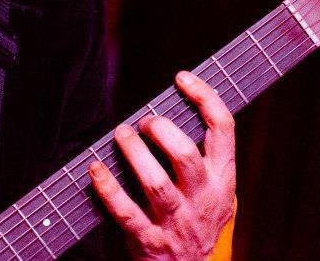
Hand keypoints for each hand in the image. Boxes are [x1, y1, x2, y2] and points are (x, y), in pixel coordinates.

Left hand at [89, 71, 236, 259]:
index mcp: (224, 179)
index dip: (204, 97)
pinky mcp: (151, 241)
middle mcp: (203, 199)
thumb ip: (202, 157)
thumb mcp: (215, 190)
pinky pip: (126, 212)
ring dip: (134, 153)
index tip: (182, 78)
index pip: (223, 129)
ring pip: (156, 183)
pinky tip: (95, 169)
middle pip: (185, 155)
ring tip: (121, 133)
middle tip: (146, 122)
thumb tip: (170, 111)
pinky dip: (108, 188)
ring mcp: (177, 222)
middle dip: (161, 130)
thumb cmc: (198, 220)